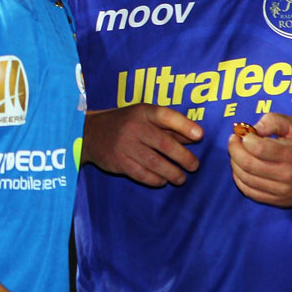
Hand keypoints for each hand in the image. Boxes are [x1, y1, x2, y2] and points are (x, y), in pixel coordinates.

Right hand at [82, 104, 202, 186]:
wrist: (91, 133)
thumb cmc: (126, 123)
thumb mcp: (144, 117)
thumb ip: (168, 126)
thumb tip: (195, 137)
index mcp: (143, 111)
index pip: (166, 116)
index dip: (185, 126)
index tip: (200, 136)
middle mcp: (134, 126)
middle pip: (165, 143)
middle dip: (183, 157)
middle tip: (194, 166)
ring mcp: (125, 144)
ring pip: (155, 162)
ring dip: (172, 172)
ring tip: (181, 178)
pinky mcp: (118, 161)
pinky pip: (142, 174)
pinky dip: (155, 180)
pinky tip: (163, 180)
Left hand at [227, 113, 291, 206]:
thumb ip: (272, 120)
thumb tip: (252, 129)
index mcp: (291, 154)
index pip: (258, 148)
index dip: (245, 139)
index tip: (244, 133)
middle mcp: (286, 175)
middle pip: (248, 164)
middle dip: (234, 150)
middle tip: (234, 140)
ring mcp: (281, 191)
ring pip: (245, 178)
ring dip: (234, 163)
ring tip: (237, 152)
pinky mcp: (276, 201)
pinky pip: (248, 191)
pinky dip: (239, 178)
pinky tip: (241, 167)